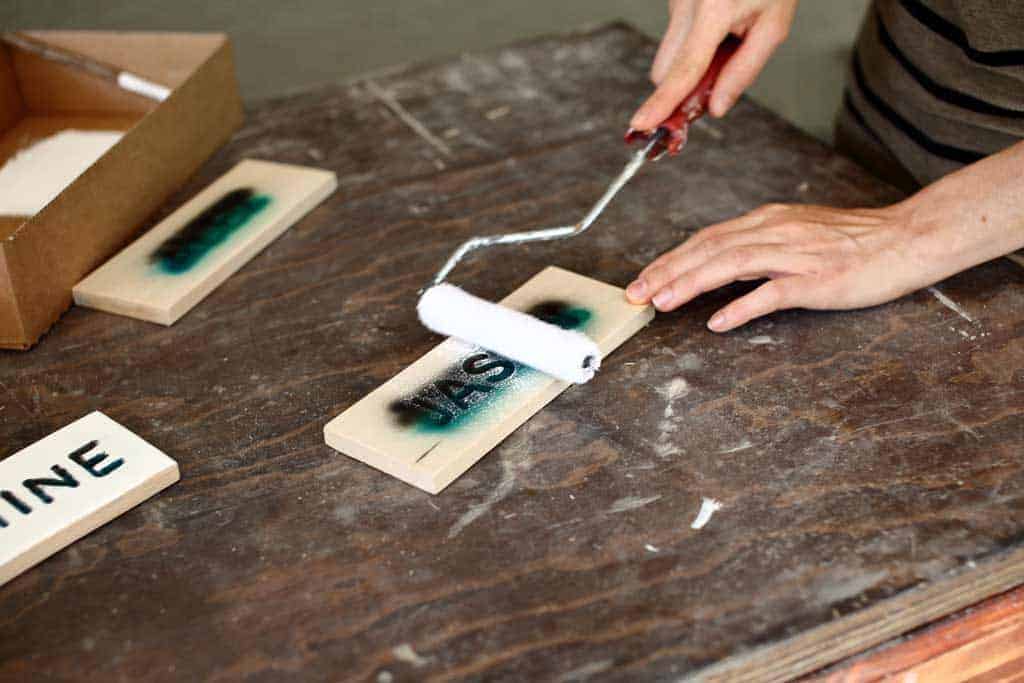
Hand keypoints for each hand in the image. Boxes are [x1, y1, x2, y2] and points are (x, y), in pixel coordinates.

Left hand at [624, 140, 1023, 330]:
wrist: (906, 239)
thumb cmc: (853, 242)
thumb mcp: (796, 235)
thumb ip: (757, 250)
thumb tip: (720, 268)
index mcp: (767, 222)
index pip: (706, 239)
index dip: (670, 259)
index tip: (643, 279)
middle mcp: (774, 232)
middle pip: (708, 249)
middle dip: (667, 272)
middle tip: (635, 294)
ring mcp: (795, 254)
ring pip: (731, 264)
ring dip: (691, 284)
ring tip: (662, 302)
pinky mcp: (817, 279)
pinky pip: (773, 293)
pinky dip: (742, 306)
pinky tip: (719, 321)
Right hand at [631, 0, 797, 130]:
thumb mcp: (773, 25)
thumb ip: (744, 71)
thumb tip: (717, 107)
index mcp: (714, 10)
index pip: (684, 69)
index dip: (663, 101)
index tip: (643, 122)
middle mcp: (686, 3)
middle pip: (666, 69)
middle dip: (684, 84)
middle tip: (717, 79)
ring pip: (669, 54)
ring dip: (692, 61)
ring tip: (726, 38)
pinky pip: (676, 35)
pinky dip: (694, 41)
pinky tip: (719, 23)